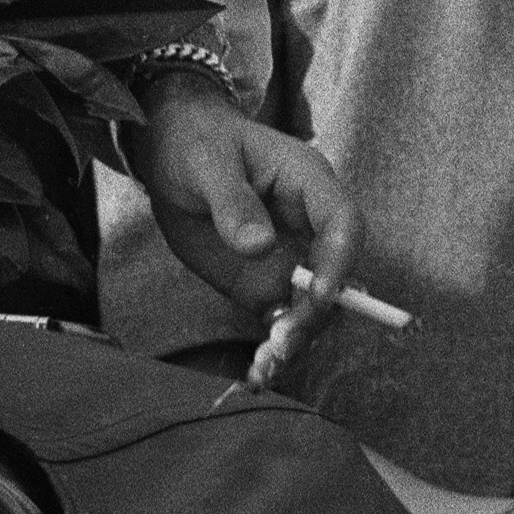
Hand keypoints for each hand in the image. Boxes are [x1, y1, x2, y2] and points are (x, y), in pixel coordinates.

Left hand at [137, 83, 356, 382]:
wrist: (169, 149)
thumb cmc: (195, 141)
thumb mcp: (207, 163)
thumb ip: (232, 202)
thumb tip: (260, 245)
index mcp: (309, 183)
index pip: (344, 224)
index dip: (339, 262)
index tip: (315, 294)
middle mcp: (309, 226)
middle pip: (336, 276)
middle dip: (317, 314)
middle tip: (283, 341)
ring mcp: (290, 258)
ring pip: (314, 308)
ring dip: (297, 339)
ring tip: (266, 365)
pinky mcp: (265, 284)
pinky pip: (282, 320)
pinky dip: (274, 348)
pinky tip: (257, 372)